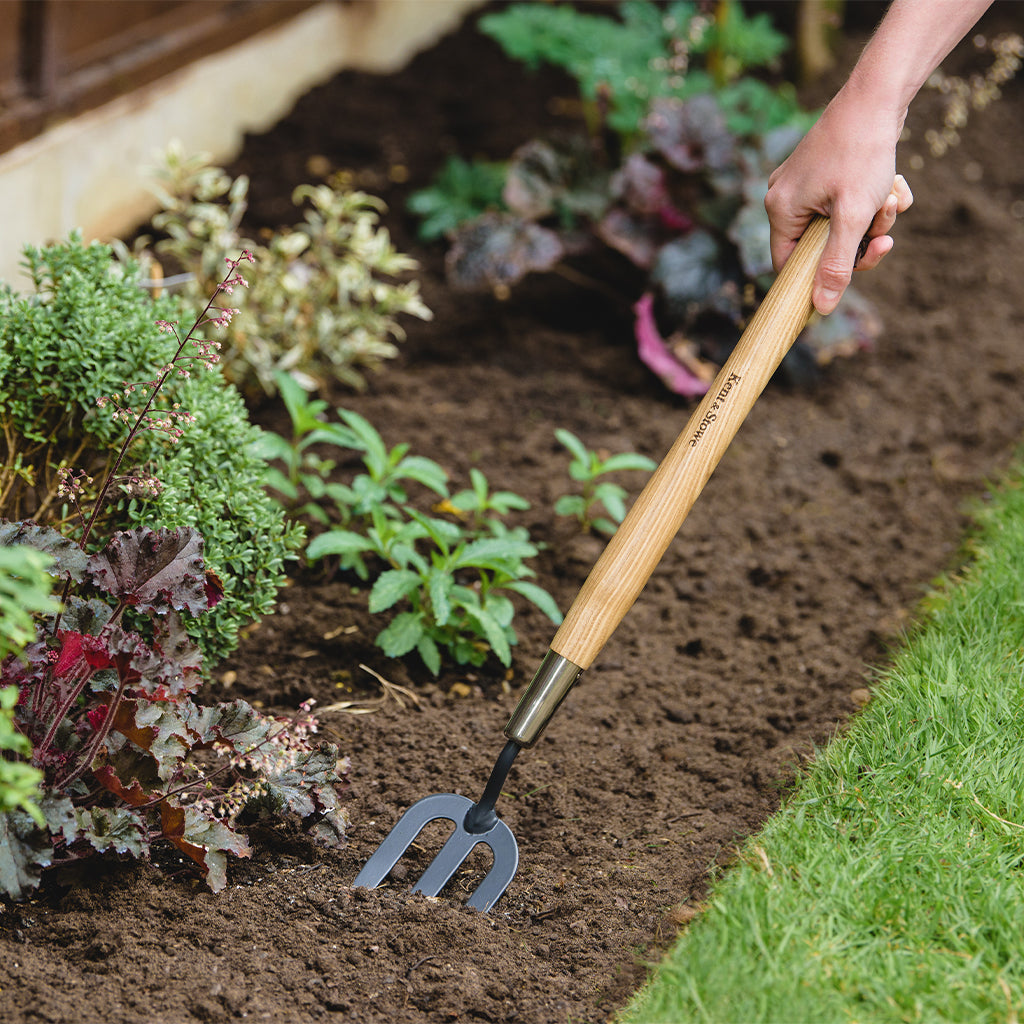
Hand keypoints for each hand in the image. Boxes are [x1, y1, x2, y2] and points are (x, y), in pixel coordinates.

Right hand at [764, 86, 912, 314]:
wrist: (878, 95)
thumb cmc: (862, 153)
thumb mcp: (852, 216)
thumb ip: (836, 264)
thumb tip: (822, 307)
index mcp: (779, 210)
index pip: (788, 264)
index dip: (816, 278)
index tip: (849, 280)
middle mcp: (783, 196)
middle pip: (818, 246)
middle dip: (858, 243)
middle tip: (885, 236)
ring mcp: (802, 183)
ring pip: (837, 225)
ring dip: (870, 221)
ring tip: (890, 199)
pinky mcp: (823, 171)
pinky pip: (845, 203)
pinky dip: (870, 201)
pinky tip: (890, 186)